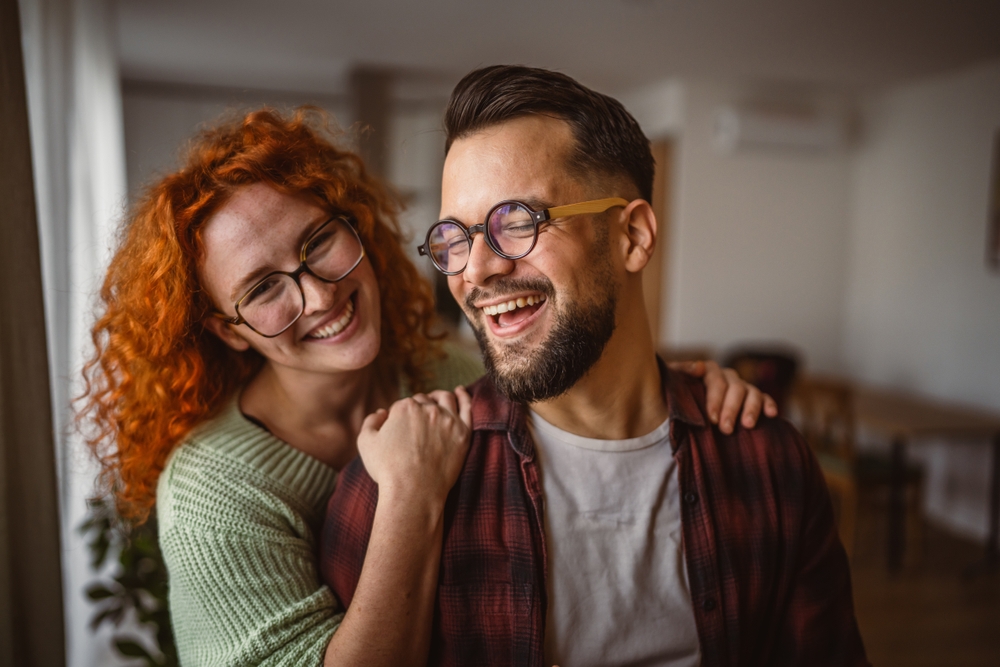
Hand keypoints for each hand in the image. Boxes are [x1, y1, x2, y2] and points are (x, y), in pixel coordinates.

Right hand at [356, 386, 471, 501]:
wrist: (413, 492)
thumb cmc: (387, 470)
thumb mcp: (365, 443)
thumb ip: (371, 421)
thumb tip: (381, 412)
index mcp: (404, 407)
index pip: (402, 404)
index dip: (398, 417)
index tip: (399, 430)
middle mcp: (428, 408)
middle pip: (423, 401)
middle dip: (418, 408)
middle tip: (416, 425)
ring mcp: (448, 419)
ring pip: (445, 398)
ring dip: (438, 397)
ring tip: (436, 401)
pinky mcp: (463, 432)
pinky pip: (467, 407)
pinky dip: (464, 396)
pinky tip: (460, 391)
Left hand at [667, 360, 777, 433]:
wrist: (685, 405)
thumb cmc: (678, 396)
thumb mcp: (674, 383)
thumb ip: (681, 373)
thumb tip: (697, 367)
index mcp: (709, 371)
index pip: (715, 380)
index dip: (715, 399)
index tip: (712, 418)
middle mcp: (728, 376)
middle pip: (734, 388)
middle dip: (731, 409)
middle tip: (725, 429)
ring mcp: (742, 386)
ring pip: (751, 392)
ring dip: (751, 408)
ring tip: (748, 425)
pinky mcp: (754, 398)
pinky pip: (764, 398)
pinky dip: (769, 404)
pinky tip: (772, 414)